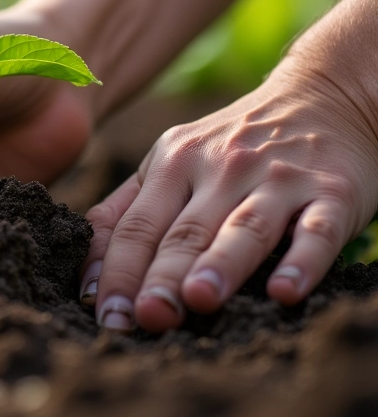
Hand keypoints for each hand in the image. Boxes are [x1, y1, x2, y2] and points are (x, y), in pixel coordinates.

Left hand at [80, 59, 377, 332]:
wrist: (320, 97)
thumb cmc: (231, 144)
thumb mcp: (172, 158)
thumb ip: (127, 208)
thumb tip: (86, 270)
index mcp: (174, 160)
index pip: (137, 225)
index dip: (117, 271)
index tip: (104, 316)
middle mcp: (222, 167)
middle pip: (184, 231)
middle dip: (160, 276)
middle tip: (144, 319)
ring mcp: (277, 178)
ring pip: (243, 227)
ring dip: (220, 264)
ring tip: (198, 299)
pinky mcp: (331, 192)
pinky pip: (316, 229)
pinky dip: (302, 260)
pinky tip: (285, 290)